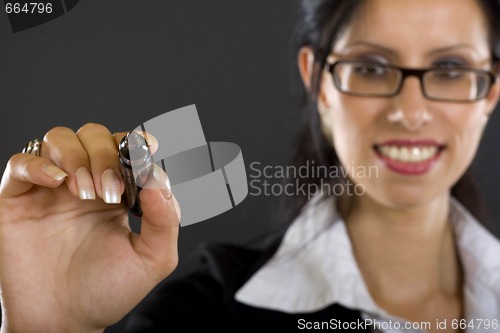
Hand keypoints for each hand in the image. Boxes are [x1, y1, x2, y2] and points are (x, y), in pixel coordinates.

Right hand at [0, 124, 180, 332]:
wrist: (64, 321)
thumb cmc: (108, 290)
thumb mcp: (152, 258)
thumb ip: (165, 218)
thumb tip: (158, 177)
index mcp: (118, 192)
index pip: (125, 148)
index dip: (135, 143)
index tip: (146, 149)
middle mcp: (85, 183)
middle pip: (94, 136)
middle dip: (105, 155)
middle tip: (109, 191)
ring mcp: (50, 188)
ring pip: (60, 138)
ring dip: (76, 157)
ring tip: (84, 194)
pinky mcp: (18, 198)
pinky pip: (21, 162)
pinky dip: (38, 163)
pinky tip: (57, 183)